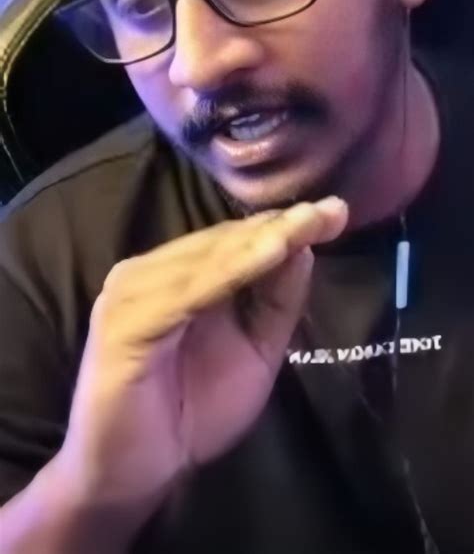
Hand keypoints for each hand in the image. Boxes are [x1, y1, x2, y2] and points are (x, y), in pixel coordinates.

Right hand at [58, 197, 347, 516]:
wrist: (132, 475)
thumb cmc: (192, 412)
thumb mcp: (254, 352)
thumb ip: (274, 303)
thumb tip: (304, 247)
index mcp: (176, 276)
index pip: (234, 241)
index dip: (285, 224)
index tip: (336, 213)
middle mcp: (148, 273)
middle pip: (222, 241)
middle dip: (280, 226)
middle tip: (332, 211)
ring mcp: (131, 293)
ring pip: (206, 260)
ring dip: (259, 242)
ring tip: (306, 224)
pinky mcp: (123, 324)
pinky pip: (183, 293)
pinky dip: (227, 272)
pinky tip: (268, 255)